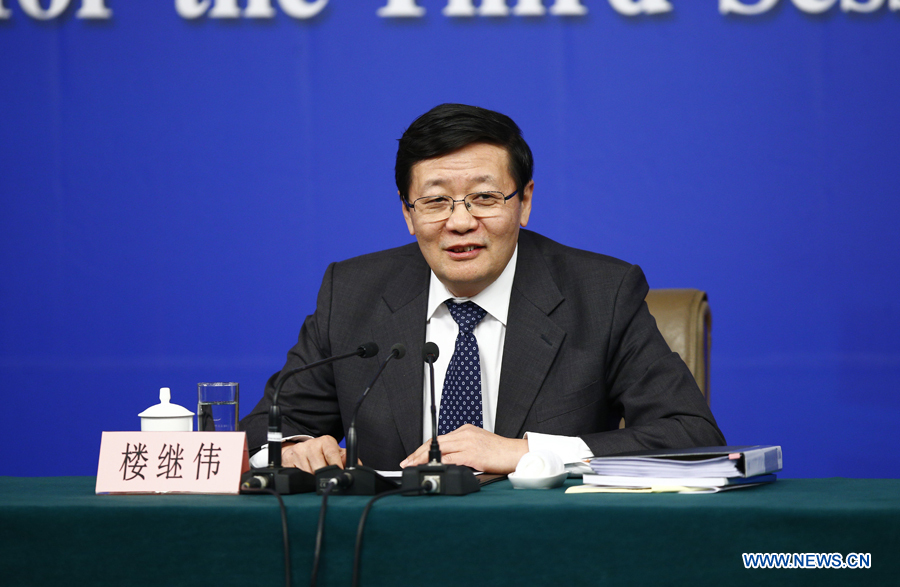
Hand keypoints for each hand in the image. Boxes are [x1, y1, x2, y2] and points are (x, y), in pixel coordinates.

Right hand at [281, 435, 346, 473]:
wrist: (299, 450)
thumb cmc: (320, 453)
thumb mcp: (334, 452)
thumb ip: (346, 459)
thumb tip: (356, 466)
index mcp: (326, 441)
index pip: (332, 454)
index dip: (336, 466)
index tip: (339, 474)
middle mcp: (312, 444)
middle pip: (320, 467)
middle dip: (324, 475)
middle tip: (327, 478)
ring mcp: (299, 451)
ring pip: (309, 473)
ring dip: (314, 479)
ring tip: (316, 475)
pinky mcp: (289, 459)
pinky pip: (299, 475)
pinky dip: (304, 479)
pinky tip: (306, 474)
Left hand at [399, 424, 527, 473]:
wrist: (515, 453)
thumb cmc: (499, 452)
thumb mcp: (478, 444)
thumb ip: (462, 449)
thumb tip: (446, 461)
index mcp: (465, 430)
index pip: (438, 438)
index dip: (423, 448)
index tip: (413, 457)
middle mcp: (464, 434)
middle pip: (435, 442)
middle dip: (417, 453)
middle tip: (406, 462)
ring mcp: (468, 443)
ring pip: (439, 449)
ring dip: (422, 459)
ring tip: (413, 466)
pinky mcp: (472, 454)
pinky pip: (450, 458)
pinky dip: (437, 464)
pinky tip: (430, 468)